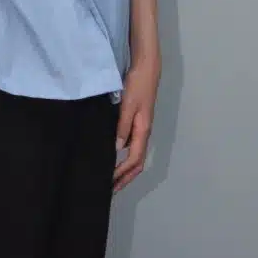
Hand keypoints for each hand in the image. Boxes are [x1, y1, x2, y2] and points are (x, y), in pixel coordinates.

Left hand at [114, 61, 157, 191]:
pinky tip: (112, 157)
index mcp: (143, 131)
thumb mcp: (128, 105)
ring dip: (124, 169)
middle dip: (125, 178)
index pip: (134, 160)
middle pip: (137, 163)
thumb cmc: (137, 85)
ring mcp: (141, 129)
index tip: (110, 183)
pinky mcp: (137, 123)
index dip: (123, 174)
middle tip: (110, 189)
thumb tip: (117, 149)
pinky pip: (131, 146)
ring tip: (111, 178)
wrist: (146, 68)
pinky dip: (123, 157)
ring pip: (134, 155)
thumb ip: (122, 126)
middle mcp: (143, 133)